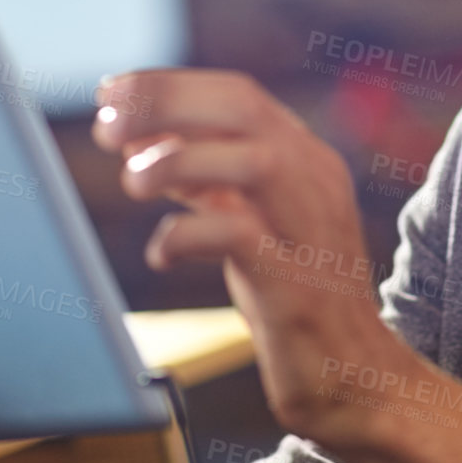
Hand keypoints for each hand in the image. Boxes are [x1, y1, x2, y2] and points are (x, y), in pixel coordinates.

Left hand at [95, 70, 402, 446]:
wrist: (354, 376)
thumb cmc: (292, 295)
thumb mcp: (248, 219)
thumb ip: (203, 177)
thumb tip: (137, 136)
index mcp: (305, 160)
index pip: (237, 95)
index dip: (168, 86)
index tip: (109, 93)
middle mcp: (315, 182)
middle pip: (243, 110)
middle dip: (167, 103)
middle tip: (107, 125)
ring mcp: (310, 231)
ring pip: (253, 162)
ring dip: (179, 160)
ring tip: (133, 181)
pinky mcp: (296, 286)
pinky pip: (241, 237)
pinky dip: (187, 234)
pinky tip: (161, 253)